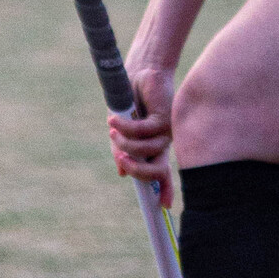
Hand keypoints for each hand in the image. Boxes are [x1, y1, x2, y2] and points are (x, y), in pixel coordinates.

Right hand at [110, 60, 175, 206]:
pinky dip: (125, 126)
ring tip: (112, 127)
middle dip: (137, 170)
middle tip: (120, 158)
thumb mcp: (122, 129)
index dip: (165, 191)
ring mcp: (166, 131)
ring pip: (145, 150)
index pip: (163, 174)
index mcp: (155, 148)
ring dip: (124, 142)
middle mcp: (163, 143)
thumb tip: (123, 172)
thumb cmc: (130, 99)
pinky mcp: (164, 117)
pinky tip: (114, 118)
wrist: (141, 70)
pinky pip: (142, 131)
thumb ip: (122, 149)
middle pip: (157, 170)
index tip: (164, 207)